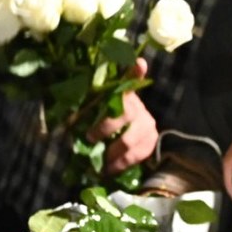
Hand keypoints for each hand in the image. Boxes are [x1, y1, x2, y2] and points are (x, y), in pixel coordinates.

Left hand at [90, 62, 157, 176]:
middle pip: (125, 115)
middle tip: (90, 138)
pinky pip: (137, 155)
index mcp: (126, 95)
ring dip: (112, 152)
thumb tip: (79, 103)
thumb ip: (92, 103)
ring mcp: (148, 125)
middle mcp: (139, 108)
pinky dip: (121, 164)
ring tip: (99, 161)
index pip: (132, 79)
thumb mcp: (101, 107)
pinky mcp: (151, 141)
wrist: (134, 131)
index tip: (139, 63)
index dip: (136, 71)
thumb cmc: (110, 119)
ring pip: (130, 141)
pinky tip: (109, 169)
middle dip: (105, 128)